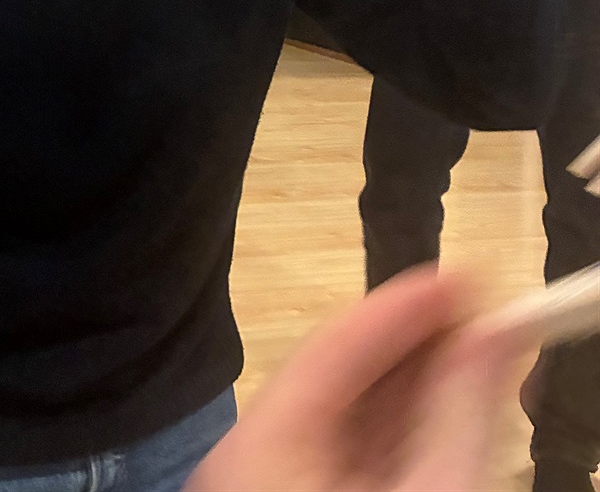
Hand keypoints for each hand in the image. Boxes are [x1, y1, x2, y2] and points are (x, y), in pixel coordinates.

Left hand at [184, 267, 527, 491]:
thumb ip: (462, 415)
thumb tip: (493, 336)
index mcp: (264, 449)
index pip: (337, 345)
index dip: (407, 305)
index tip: (471, 275)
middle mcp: (250, 461)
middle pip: (341, 376)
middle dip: (421, 348)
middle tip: (494, 323)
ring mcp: (266, 489)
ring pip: (347, 418)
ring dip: (417, 392)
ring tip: (486, 369)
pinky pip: (345, 455)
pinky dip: (399, 436)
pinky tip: (450, 423)